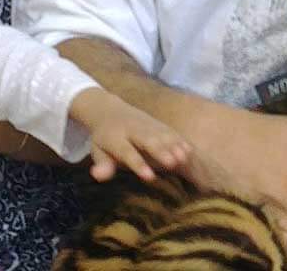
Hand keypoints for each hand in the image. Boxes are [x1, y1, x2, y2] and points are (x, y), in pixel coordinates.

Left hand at [68, 88, 190, 181]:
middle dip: (161, 151)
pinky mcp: (158, 124)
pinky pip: (170, 131)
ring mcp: (148, 125)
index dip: (138, 164)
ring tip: (184, 158)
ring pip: (162, 134)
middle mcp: (133, 130)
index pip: (127, 152)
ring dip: (174, 145)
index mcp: (115, 138)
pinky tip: (189, 151)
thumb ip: (102, 164)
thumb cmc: (104, 138)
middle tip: (172, 163)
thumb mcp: (97, 151)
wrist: (109, 110)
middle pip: (148, 140)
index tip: (150, 177)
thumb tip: (98, 176)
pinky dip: (180, 140)